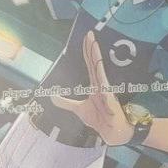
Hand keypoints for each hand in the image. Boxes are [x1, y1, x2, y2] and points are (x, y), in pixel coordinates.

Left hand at [50, 30, 133, 145]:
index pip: (90, 64)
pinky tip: (100, 72)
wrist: (115, 133)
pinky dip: (104, 83)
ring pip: (100, 72)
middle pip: (95, 63)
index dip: (87, 51)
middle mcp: (101, 85)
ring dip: (97, 59)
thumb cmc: (101, 119)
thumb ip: (66, 103)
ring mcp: (107, 93)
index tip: (86, 37)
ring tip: (95, 46)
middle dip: (92, 48)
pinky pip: (107, 92)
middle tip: (90, 33)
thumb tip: (52, 96)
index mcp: (95, 85)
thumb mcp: (79, 109)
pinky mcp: (111, 103)